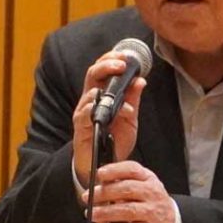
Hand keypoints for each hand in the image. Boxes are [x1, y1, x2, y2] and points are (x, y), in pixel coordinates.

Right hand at [71, 50, 149, 183]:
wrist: (104, 166)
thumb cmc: (114, 140)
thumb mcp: (129, 119)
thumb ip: (133, 100)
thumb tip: (141, 80)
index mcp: (102, 95)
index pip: (103, 70)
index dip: (112, 59)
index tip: (127, 56)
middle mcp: (90, 100)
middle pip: (93, 73)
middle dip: (107, 64)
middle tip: (122, 64)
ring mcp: (84, 113)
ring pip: (89, 91)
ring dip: (104, 85)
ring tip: (119, 83)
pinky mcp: (81, 128)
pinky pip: (84, 113)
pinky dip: (93, 106)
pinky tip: (103, 105)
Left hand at [87, 160, 176, 222]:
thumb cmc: (151, 203)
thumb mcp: (143, 187)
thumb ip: (123, 182)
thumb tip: (98, 183)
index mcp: (149, 179)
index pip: (132, 169)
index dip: (114, 170)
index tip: (99, 174)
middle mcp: (152, 194)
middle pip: (127, 189)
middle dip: (104, 193)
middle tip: (89, 197)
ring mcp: (152, 213)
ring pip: (127, 210)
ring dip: (106, 212)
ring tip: (92, 214)